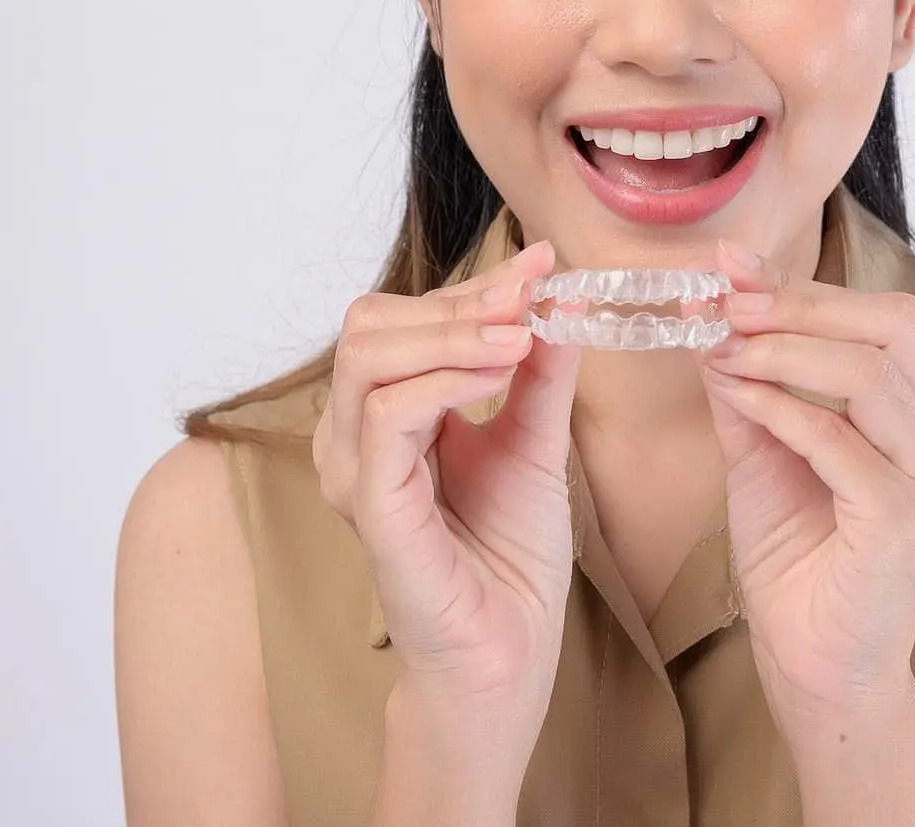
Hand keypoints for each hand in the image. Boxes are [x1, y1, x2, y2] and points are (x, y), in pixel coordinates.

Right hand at [312, 238, 582, 715]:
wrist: (508, 651)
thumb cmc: (510, 558)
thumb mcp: (536, 442)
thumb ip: (541, 373)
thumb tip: (561, 297)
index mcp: (385, 416)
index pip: (406, 319)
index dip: (476, 284)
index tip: (543, 263)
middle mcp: (354, 436)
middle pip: (371, 322)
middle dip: (458, 298)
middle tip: (529, 298)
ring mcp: (354, 469)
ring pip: (370, 354)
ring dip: (452, 330)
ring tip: (521, 335)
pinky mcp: (370, 504)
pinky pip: (386, 414)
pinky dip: (444, 377)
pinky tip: (499, 372)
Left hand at [692, 239, 914, 722]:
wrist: (812, 656)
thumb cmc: (799, 552)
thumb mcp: (765, 440)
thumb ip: (751, 370)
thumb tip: (719, 289)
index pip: (886, 317)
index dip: (806, 287)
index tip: (730, 270)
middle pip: (893, 326)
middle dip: (799, 306)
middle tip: (724, 307)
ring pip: (869, 373)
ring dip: (782, 351)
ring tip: (721, 352)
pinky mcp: (904, 517)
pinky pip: (837, 438)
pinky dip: (779, 407)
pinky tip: (736, 398)